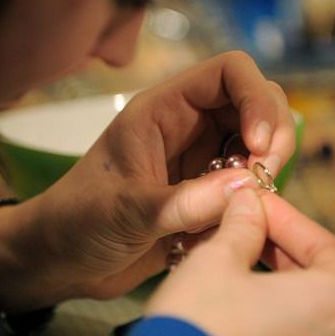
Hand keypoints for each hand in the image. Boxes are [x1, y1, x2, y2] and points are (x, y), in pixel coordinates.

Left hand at [0, 51, 295, 309]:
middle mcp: (188, 128)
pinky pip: (247, 185)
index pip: (228, 73)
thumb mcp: (124, 212)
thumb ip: (182, 203)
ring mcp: (200, 161)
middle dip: (272, 136)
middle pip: (255, 105)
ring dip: (266, 172)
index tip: (259, 146)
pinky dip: (255, 201)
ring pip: (256, 146)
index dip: (255, 99)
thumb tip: (246, 188)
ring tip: (252, 207)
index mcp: (163, 110)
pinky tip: (238, 225)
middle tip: (266, 180)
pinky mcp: (206, 195)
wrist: (61, 262)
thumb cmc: (78, 223)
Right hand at [146, 188, 334, 335]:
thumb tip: (248, 202)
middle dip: (285, 247)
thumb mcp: (219, 259)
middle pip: (323, 278)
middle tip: (251, 225)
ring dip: (281, 277)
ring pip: (311, 307)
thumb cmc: (201, 324)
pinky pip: (299, 334)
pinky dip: (279, 309)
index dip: (290, 219)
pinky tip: (244, 292)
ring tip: (242, 255)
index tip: (260, 204)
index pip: (327, 247)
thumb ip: (243, 225)